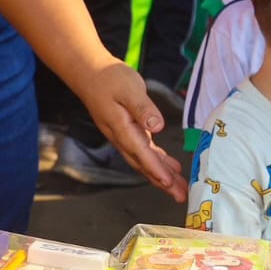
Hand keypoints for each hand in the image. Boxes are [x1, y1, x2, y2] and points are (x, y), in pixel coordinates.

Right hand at [79, 61, 186, 199]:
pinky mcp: (128, 132)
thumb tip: (157, 127)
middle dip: (162, 182)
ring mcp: (124, 136)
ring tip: (180, 188)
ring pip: (144, 161)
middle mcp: (121, 137)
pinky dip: (158, 162)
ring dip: (162, 175)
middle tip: (181, 196)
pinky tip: (172, 167)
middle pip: (143, 164)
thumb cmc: (109, 78)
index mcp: (121, 128)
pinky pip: (145, 152)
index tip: (169, 183)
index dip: (155, 169)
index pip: (141, 153)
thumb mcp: (129, 89)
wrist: (89, 73)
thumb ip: (143, 108)